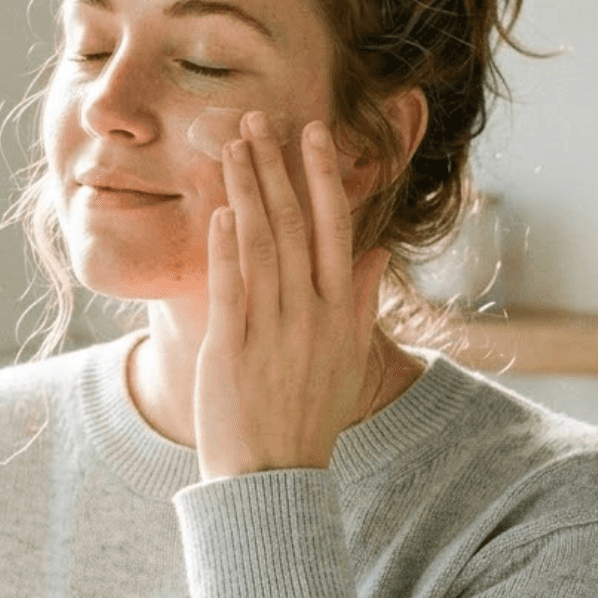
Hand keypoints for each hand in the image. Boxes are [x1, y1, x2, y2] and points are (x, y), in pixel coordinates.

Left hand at [195, 112, 388, 478]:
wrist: (275, 478)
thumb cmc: (308, 415)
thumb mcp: (346, 356)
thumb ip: (359, 297)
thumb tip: (378, 250)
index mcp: (338, 311)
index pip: (334, 227)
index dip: (323, 175)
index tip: (313, 132)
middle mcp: (310, 314)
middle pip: (293, 224)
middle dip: (276, 167)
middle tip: (258, 119)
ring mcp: (272, 330)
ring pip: (260, 245)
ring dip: (247, 191)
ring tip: (233, 147)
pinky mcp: (233, 350)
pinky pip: (231, 289)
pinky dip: (225, 247)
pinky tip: (219, 211)